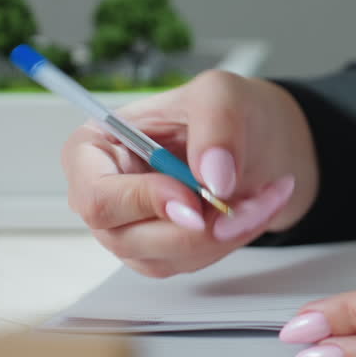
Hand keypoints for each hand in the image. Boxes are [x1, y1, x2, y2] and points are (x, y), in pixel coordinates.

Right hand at [62, 70, 316, 276]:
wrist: (257, 141)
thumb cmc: (223, 113)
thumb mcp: (221, 94)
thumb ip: (216, 126)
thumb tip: (211, 178)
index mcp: (95, 148)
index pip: (95, 195)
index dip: (141, 202)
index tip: (193, 200)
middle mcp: (106, 195)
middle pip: (127, 238)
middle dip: (197, 225)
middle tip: (240, 198)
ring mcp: (131, 230)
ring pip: (167, 256)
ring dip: (225, 232)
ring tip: (261, 195)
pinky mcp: (163, 253)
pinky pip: (193, 262)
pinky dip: (232, 239)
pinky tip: (252, 210)